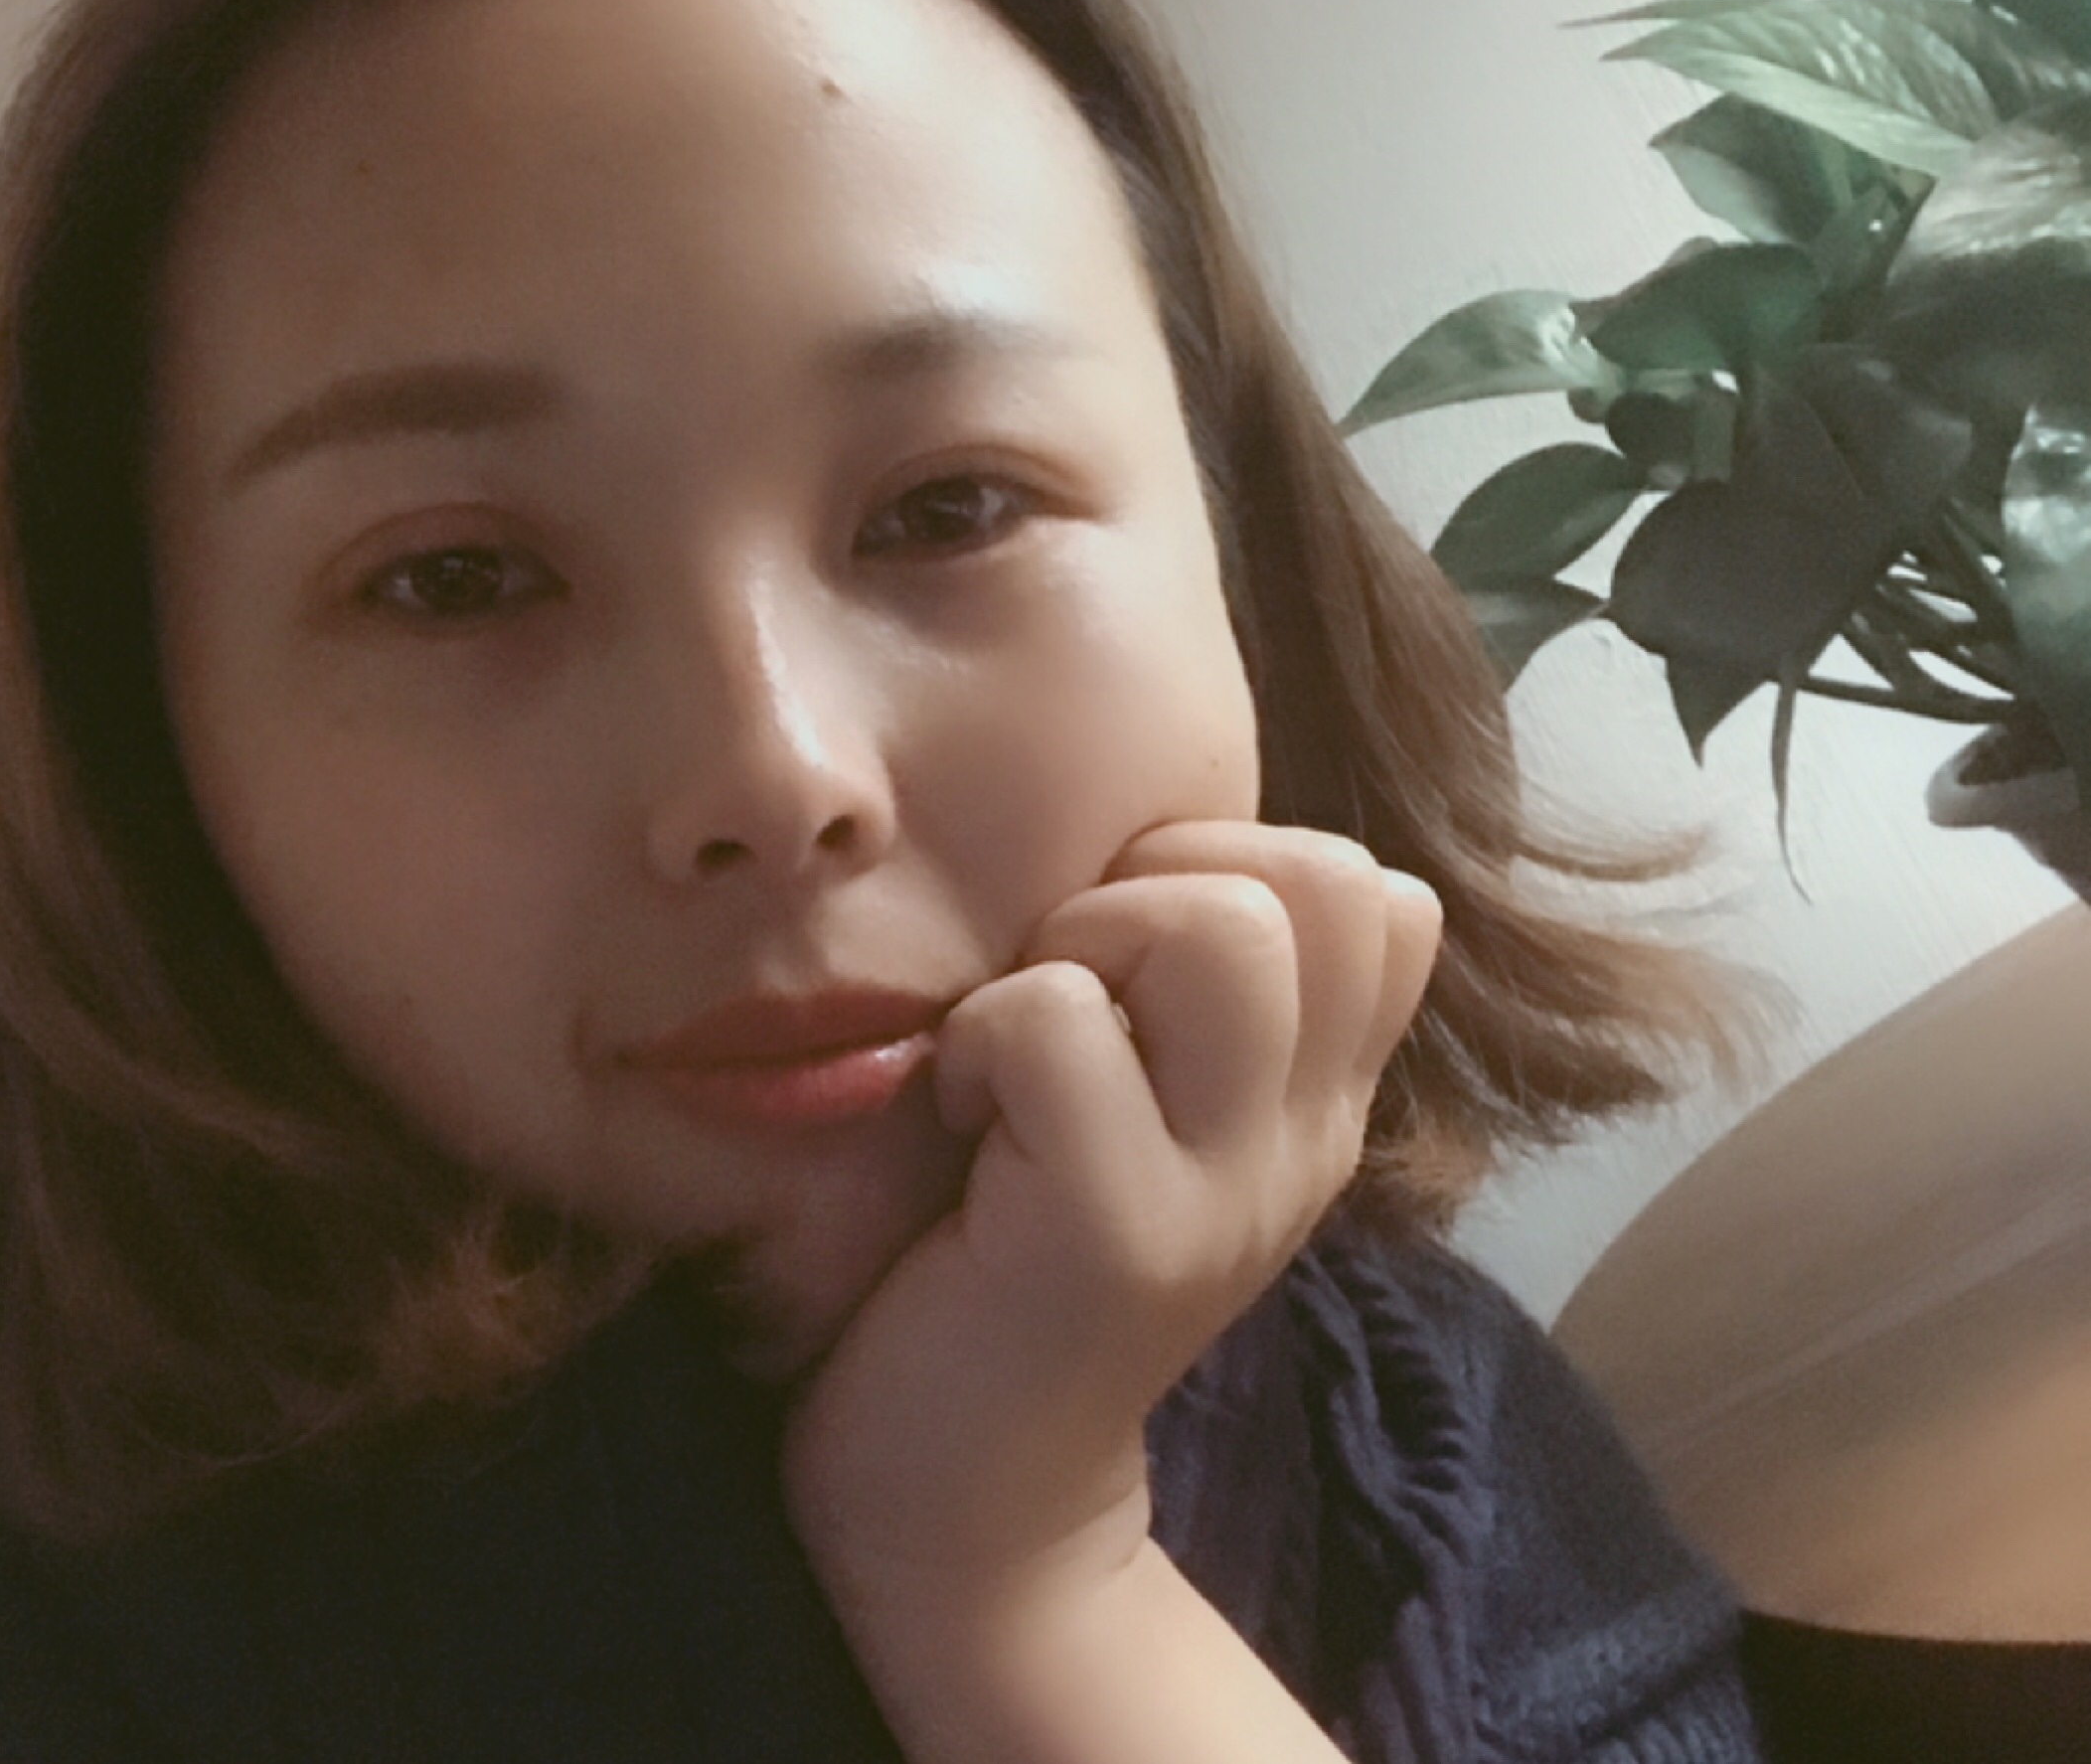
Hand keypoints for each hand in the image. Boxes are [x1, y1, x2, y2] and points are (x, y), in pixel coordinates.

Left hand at [782, 821, 1441, 1603]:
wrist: (975, 1500)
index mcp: (1321, 1098)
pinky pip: (1058, 1020)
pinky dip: (983, 1033)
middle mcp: (1306, 1136)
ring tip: (1021, 1043)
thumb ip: (1192, 1002)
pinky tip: (961, 1111)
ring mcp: (1227, 1189)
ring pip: (1218, 929)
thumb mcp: (1152, 1118)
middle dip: (1159, 883)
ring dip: (1083, 943)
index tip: (1133, 957)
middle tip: (1069, 988)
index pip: (1383, 894)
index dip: (1242, 863)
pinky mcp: (1115, 1233)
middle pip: (1321, 881)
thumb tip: (1158, 843)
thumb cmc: (1025, 1257)